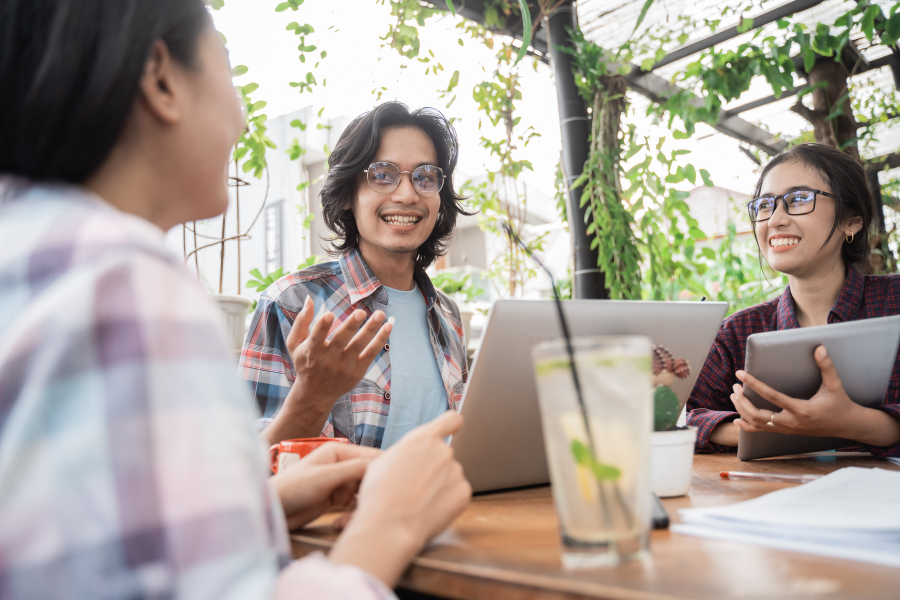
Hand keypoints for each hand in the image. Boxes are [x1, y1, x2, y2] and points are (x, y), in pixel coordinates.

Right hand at [265, 297, 392, 443]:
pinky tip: (388, 326)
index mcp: (312, 350)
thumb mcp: (295, 343)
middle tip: (361, 312)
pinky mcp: (357, 371)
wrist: (315, 393)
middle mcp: (328, 359)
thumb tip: (309, 298)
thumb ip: (302, 321)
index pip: (317, 337)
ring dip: (371, 329)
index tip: (330, 314)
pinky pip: (371, 353)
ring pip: (359, 346)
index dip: (323, 326)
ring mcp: (344, 366)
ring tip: (381, 314)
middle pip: (341, 341)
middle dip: (351, 326)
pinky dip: (380, 340)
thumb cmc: (306, 362)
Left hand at [272, 442, 380, 530]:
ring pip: (363, 491)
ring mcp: (340, 481)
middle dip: (370, 492)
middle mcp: (342, 464)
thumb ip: (353, 469)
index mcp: (339, 451)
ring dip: (361, 506)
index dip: (383, 470)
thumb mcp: (325, 476)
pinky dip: (352, 514)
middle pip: (370, 475)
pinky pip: (354, 504)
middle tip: (368, 507)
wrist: (274, 511)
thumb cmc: (294, 488)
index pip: (371, 456)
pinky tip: (341, 523)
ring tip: (349, 520)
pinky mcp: (337, 498)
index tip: (391, 487)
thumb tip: (381, 465)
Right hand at [329, 411, 471, 587]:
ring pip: (450, 476)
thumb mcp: (383, 461)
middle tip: (415, 486)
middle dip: (434, 468)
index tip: (451, 429)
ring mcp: (456, 471)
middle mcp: (444, 451)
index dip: (451, 424)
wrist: (389, 525)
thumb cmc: (379, 494)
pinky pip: (457, 493)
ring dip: (440, 485)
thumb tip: (411, 456)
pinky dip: (447, 501)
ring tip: (418, 501)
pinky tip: (429, 509)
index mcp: (423, 438)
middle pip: (444, 455)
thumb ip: (406, 452)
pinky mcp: (464, 492)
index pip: (451, 419)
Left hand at [731, 345, 859, 436]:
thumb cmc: (840, 403)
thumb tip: (820, 348)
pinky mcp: (786, 431)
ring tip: (735, 395)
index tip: (741, 374)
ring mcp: (788, 429)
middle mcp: (792, 422)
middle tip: (735, 386)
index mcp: (802, 410)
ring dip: (742, 410)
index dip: (755, 385)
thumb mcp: (834, 385)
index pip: (772, 397)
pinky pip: (763, 431)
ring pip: (758, 424)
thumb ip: (827, 366)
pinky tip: (738, 419)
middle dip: (743, 400)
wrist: (847, 425)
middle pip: (758, 415)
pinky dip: (748, 426)